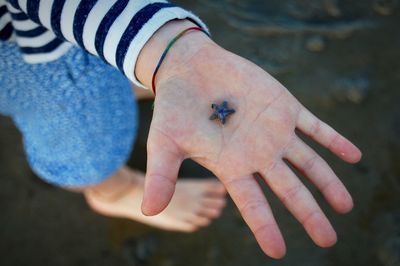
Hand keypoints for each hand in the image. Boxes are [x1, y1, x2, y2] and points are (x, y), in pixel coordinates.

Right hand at [137, 22, 361, 258]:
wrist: (191, 68)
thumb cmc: (174, 106)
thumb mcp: (164, 143)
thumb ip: (163, 175)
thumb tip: (149, 211)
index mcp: (232, 166)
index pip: (253, 204)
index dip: (265, 227)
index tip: (279, 252)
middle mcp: (258, 154)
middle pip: (290, 190)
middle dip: (309, 214)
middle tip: (328, 241)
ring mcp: (274, 131)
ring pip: (308, 163)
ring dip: (329, 182)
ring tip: (345, 206)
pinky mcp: (285, 107)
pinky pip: (315, 127)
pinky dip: (334, 140)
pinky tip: (353, 155)